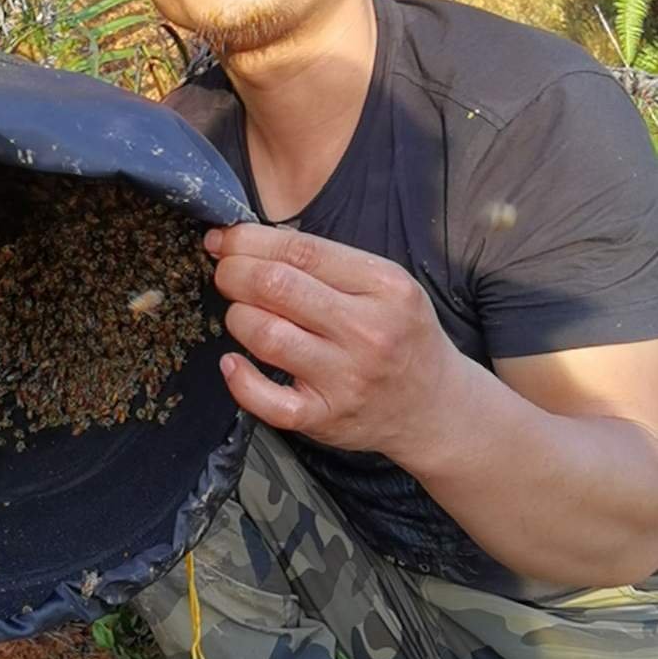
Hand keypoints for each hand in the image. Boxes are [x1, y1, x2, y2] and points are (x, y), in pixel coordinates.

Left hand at [205, 223, 468, 461]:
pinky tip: (233, 363)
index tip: (224, 241)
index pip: (301, 251)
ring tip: (240, 315)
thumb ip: (325, 264)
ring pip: (265, 336)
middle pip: (276, 287)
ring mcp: (347, 377)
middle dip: (234, 273)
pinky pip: (266, 400)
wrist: (434, 405)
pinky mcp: (326, 418)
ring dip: (237, 318)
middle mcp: (368, 330)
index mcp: (384, 285)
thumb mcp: (383, 285)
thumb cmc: (398, 334)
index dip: (248, 242)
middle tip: (225, 275)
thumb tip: (246, 242)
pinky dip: (239, 379)